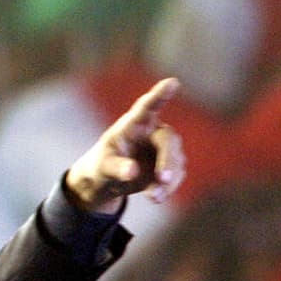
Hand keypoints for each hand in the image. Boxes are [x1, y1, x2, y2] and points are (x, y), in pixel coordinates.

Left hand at [66, 77, 184, 213]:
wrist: (110, 179)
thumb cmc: (103, 164)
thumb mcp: (104, 167)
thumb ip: (117, 168)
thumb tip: (133, 172)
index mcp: (134, 124)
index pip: (148, 106)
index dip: (160, 94)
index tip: (172, 82)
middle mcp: (153, 131)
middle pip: (169, 140)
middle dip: (167, 160)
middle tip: (162, 179)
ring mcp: (164, 148)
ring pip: (176, 160)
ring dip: (168, 180)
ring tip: (154, 197)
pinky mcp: (170, 164)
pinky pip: (177, 175)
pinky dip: (168, 188)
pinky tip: (155, 197)